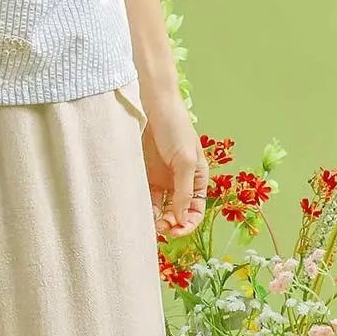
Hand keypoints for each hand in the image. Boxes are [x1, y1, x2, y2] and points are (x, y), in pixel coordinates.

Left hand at [140, 90, 209, 237]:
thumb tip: (181, 218)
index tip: (175, 230)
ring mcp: (163, 178)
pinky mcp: (145, 173)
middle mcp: (181, 181)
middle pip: (178, 212)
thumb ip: (183, 190)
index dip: (188, 223)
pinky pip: (146, 196)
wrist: (152, 104)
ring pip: (161, 207)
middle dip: (171, 223)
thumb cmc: (175, 128)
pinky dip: (144, 207)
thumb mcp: (185, 160)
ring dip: (157, 218)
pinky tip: (139, 211)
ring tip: (149, 222)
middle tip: (160, 227)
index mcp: (197, 178)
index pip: (196, 210)